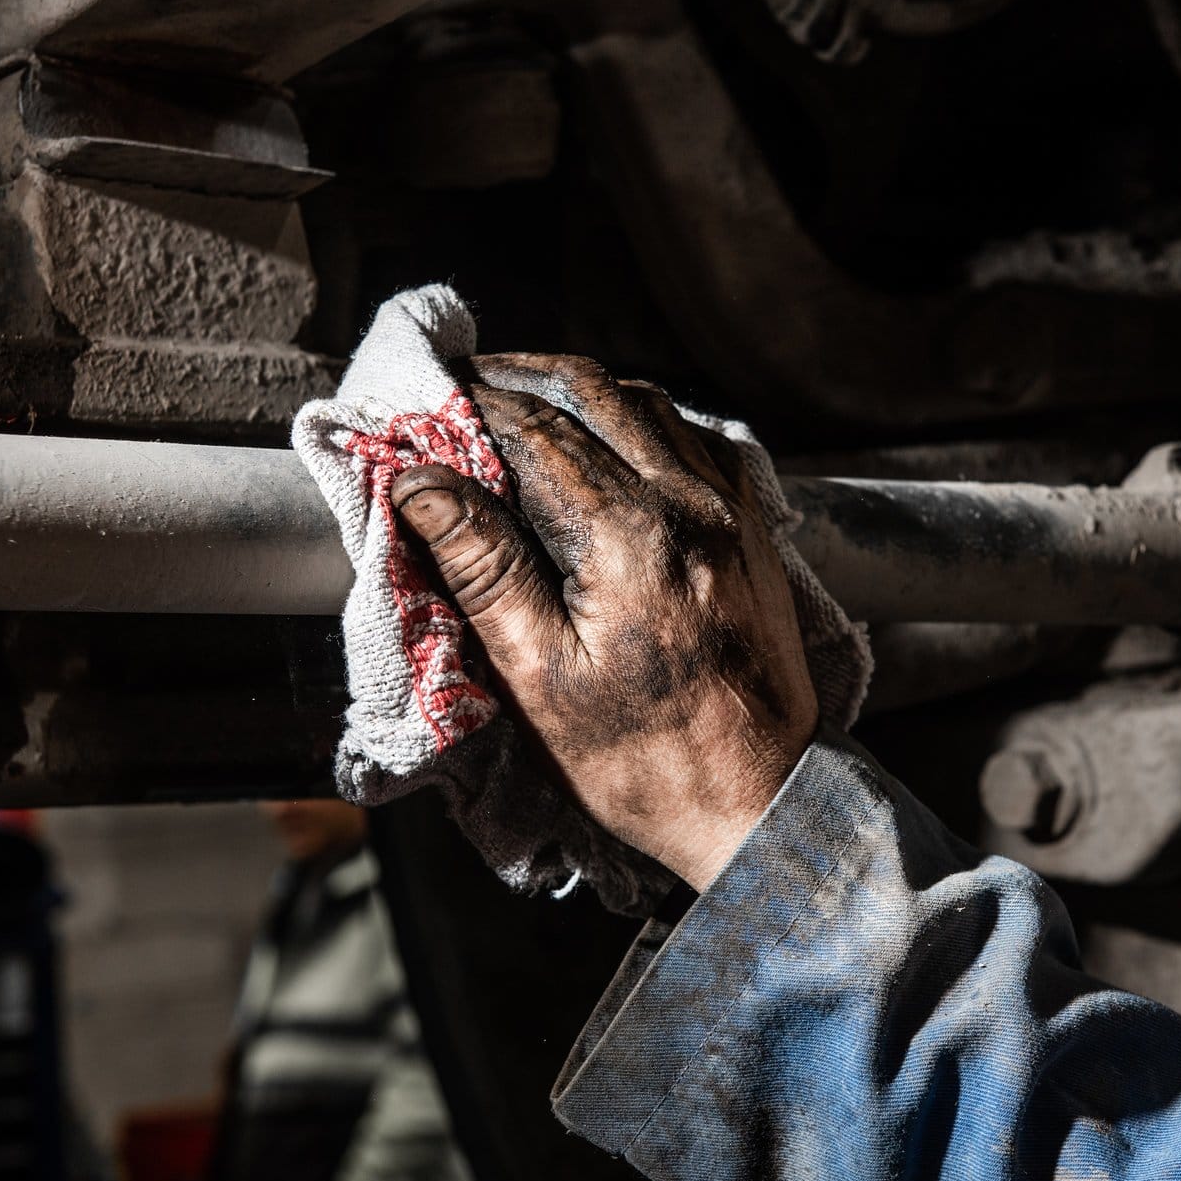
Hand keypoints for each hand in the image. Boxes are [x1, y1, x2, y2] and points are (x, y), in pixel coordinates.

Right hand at [391, 354, 817, 890]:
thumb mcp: (538, 677)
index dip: (470, 404)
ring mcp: (732, 511)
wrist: (760, 802)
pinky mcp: (753, 529)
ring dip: (579, 391)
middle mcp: (691, 505)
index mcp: (631, 538)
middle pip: (593, 393)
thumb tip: (421, 483)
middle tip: (461, 384)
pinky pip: (693, 437)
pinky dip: (640, 419)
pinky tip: (606, 439)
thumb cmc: (643, 761)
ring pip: (648, 403)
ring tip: (520, 403)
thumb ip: (483, 568)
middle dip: (519, 378)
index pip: (534, 431)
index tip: (423, 397)